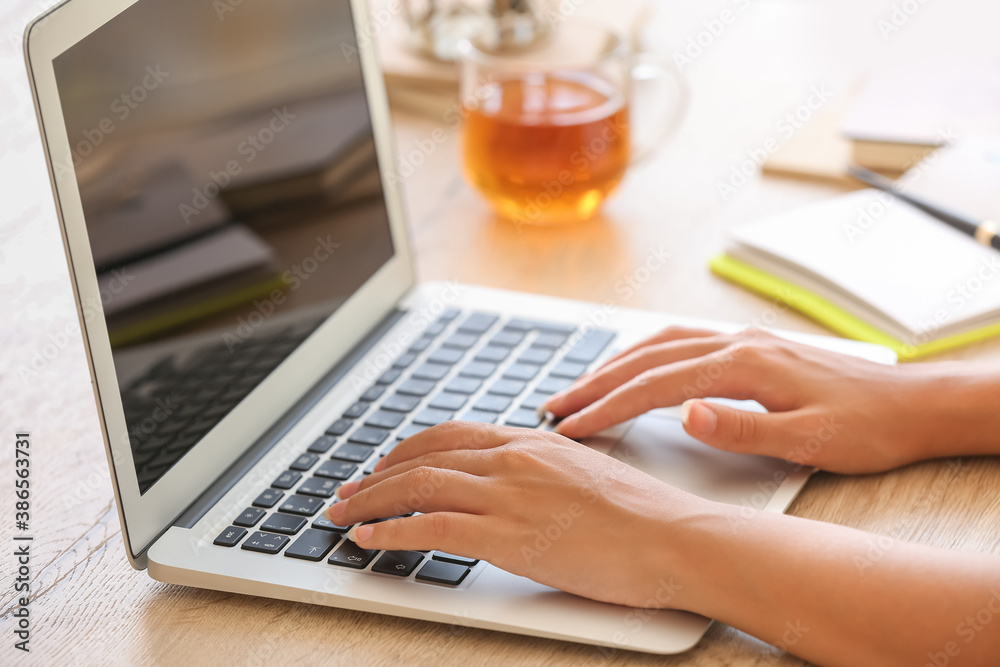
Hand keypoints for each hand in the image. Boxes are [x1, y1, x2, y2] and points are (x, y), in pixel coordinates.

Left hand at [326, 422, 705, 607]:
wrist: (673, 537)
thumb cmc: (641, 513)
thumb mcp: (585, 472)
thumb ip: (541, 470)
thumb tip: (516, 481)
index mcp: (530, 441)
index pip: (450, 435)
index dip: (407, 449)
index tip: (385, 464)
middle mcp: (512, 459)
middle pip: (423, 457)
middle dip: (375, 476)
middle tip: (348, 491)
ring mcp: (507, 495)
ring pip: (416, 486)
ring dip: (369, 501)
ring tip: (343, 515)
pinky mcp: (507, 536)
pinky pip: (430, 528)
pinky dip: (390, 532)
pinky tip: (370, 539)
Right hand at [545, 327, 951, 473]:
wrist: (911, 404)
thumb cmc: (865, 427)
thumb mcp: (808, 440)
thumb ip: (743, 428)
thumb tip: (685, 415)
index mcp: (744, 364)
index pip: (656, 386)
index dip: (607, 407)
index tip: (571, 426)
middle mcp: (737, 343)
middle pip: (647, 357)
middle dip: (595, 382)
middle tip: (554, 406)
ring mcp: (742, 340)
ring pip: (659, 343)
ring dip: (614, 365)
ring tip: (579, 388)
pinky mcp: (749, 346)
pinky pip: (680, 342)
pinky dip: (644, 354)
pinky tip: (634, 367)